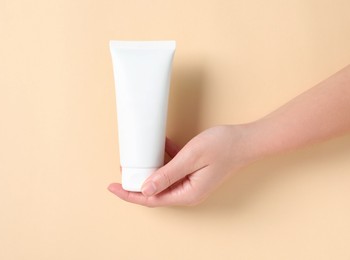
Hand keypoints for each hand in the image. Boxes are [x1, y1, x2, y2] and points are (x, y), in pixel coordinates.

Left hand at [108, 125, 249, 206]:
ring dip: (149, 170)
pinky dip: (163, 161)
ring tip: (136, 158)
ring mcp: (191, 183)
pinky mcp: (193, 174)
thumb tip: (145, 189)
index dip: (129, 194)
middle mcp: (188, 192)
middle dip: (136, 183)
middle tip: (122, 169)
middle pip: (154, 192)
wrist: (245, 140)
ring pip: (162, 181)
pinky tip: (159, 148)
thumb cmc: (222, 147)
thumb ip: (167, 174)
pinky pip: (172, 170)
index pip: (151, 199)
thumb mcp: (190, 158)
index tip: (112, 186)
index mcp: (187, 194)